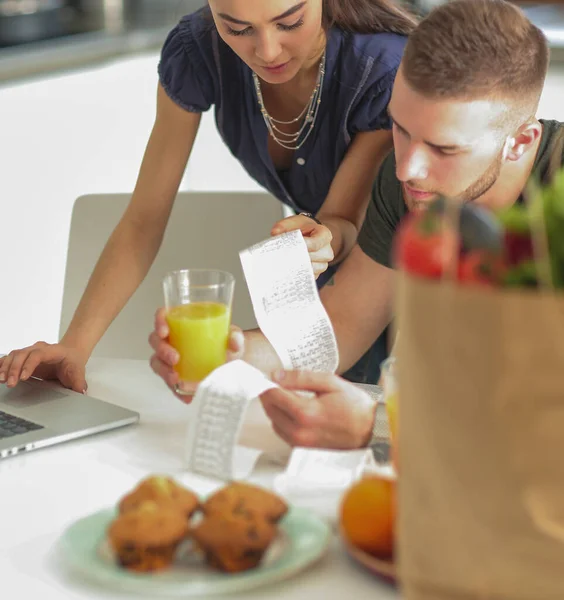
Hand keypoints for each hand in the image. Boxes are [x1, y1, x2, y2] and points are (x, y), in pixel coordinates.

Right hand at [0, 343, 87, 392]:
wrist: (70, 354)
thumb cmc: (72, 362)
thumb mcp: (78, 371)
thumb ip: (79, 381)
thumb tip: (80, 391)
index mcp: (52, 351)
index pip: (38, 355)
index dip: (29, 365)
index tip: (23, 377)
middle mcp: (38, 348)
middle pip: (22, 354)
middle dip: (14, 368)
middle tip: (10, 383)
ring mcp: (29, 352)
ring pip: (13, 355)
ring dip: (6, 367)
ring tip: (2, 380)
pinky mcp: (23, 358)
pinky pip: (9, 358)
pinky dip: (2, 365)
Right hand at [148, 308, 244, 402]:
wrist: (232, 362)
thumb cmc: (225, 343)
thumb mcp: (233, 336)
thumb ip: (235, 336)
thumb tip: (233, 341)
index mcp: (182, 323)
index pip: (163, 315)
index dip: (159, 321)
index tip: (165, 332)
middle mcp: (172, 339)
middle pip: (156, 340)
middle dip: (162, 350)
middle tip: (175, 358)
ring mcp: (170, 358)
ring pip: (157, 362)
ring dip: (164, 371)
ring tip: (176, 379)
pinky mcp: (175, 375)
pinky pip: (169, 383)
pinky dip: (176, 390)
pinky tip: (186, 396)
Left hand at [259, 370, 375, 449]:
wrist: (371, 430)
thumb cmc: (354, 405)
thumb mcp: (330, 382)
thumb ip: (301, 378)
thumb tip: (276, 375)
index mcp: (305, 413)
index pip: (273, 396)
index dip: (266, 383)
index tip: (263, 375)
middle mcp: (299, 431)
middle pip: (270, 410)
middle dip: (268, 395)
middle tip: (273, 382)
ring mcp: (300, 443)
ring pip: (274, 422)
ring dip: (274, 408)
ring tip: (284, 395)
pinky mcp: (303, 449)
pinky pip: (283, 432)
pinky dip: (282, 419)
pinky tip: (292, 410)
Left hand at [271, 214, 333, 277]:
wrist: (310, 236)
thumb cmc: (303, 229)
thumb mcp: (294, 222)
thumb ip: (283, 225)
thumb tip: (275, 233)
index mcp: (325, 235)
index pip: (316, 243)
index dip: (302, 246)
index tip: (291, 246)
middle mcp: (327, 251)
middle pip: (311, 258)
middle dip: (296, 257)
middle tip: (282, 255)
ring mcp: (323, 264)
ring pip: (309, 269)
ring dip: (295, 266)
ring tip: (284, 261)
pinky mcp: (316, 274)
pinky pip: (306, 277)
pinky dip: (296, 274)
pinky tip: (288, 269)